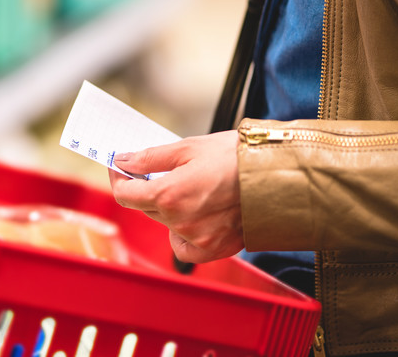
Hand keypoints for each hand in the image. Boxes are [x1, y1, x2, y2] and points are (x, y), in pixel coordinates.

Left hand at [109, 131, 242, 262]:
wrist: (279, 175)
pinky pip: (183, 247)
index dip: (118, 179)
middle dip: (146, 189)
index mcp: (169, 195)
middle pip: (145, 208)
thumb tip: (123, 161)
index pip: (125, 194)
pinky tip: (194, 217)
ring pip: (165, 224)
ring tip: (191, 189)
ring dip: (168, 208)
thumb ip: (150, 158)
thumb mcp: (188, 147)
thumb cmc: (237, 157)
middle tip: (160, 172)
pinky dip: (182, 235)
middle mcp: (179, 222)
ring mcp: (197, 239)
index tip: (120, 168)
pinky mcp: (214, 249)